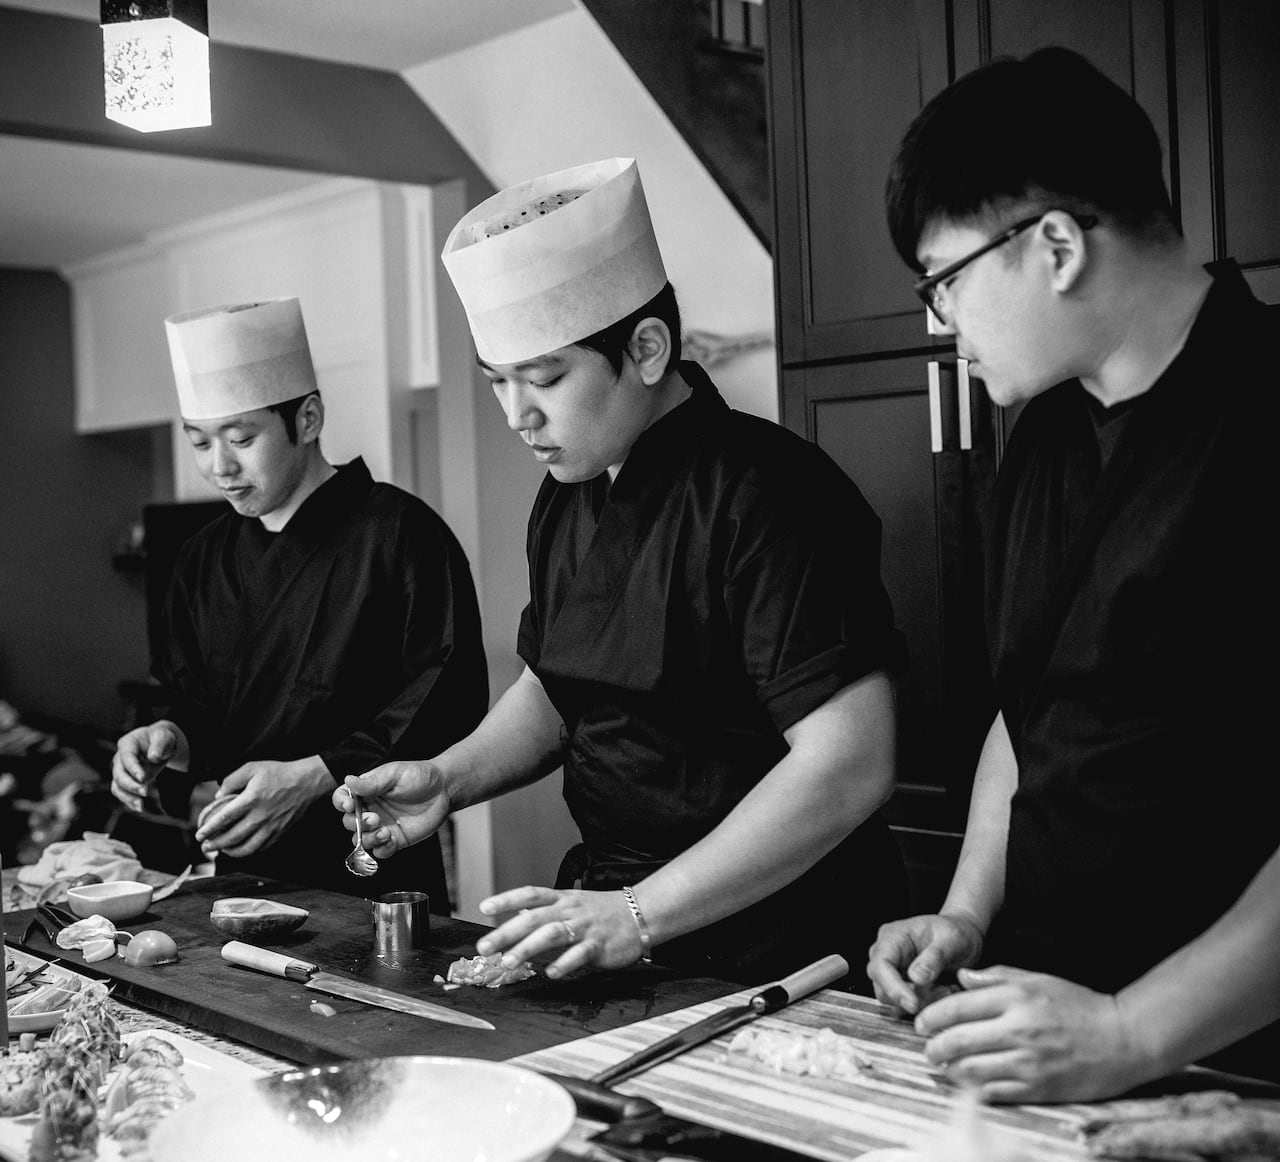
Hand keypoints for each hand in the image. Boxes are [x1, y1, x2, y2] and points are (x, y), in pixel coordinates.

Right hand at [111, 721, 187, 811]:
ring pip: (117, 786)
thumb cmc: (161, 738)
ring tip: (141, 805)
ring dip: (128, 797)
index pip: (126, 757)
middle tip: (146, 792)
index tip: (143, 778)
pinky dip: (130, 801)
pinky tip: (141, 808)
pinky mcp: (125, 781)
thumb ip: (160, 744)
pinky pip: (123, 793)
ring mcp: (121, 770)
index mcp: (128, 743)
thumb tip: (153, 757)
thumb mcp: (164, 736)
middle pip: (119, 774)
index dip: (133, 768)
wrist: (161, 745)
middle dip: (131, 785)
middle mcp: (120, 758)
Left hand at [195, 756, 331, 858]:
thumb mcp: (252, 768)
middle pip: (233, 837)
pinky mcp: (279, 833)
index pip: (225, 818)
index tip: (199, 834)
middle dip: (216, 844)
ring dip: (230, 852)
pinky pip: (261, 848)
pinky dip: (248, 851)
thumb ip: (232, 780)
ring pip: (247, 848)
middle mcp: (261, 816)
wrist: (307, 782)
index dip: (209, 828)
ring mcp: (271, 827)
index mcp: (252, 799)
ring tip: (221, 850)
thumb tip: (218, 796)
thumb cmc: (278, 773)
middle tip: (205, 846)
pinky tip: (240, 848)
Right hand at [333, 761, 450, 858]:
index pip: (342, 798)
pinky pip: (381, 851)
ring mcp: (381, 826)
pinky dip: (382, 849)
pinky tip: (392, 840)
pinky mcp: (395, 839)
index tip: (350, 805)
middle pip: (349, 822)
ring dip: (368, 839)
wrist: (444, 790)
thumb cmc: (419, 776)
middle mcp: (370, 809)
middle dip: (357, 823)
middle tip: (375, 818)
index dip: (341, 803)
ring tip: (385, 832)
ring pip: (361, 840)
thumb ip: (372, 782)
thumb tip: (348, 780)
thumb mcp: (395, 774)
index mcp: (366, 791)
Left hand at [475, 885, 645, 978]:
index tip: (484, 908)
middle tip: (485, 946)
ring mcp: (584, 927)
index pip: (529, 894)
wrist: (642, 913)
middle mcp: (570, 910)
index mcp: (562, 898)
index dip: (506, 899)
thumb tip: (518, 913)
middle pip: (534, 917)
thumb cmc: (602, 911)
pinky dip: (564, 963)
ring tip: (509, 960)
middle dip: (507, 932)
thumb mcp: (572, 903)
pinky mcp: (599, 945)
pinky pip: (580, 954)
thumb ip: (545, 909)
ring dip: (528, 947)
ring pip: (552, 934)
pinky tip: (551, 973)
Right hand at [867, 911, 983, 1014]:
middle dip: (913, 998)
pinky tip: (943, 992)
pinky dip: (925, 1006)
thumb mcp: (952, 940)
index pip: (880, 966)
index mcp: (893, 937)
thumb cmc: (957, 932)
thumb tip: (916, 978)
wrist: (965, 937)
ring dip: (922, 1003)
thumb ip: (935, 957)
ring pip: (894, 1002)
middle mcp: (886, 955)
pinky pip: (906, 1006)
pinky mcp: (901, 987)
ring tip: (947, 989)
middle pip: (883, 988)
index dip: (893, 988)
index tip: (914, 1004)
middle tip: (944, 991)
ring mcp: (892, 972)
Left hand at [916, 966, 1144, 1102]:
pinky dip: (971, 1089)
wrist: (1124, 1040)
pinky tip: (965, 1083)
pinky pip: (992, 1092)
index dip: (931, 1016)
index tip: (922, 1022)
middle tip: (927, 1047)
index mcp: (1016, 998)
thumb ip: (995, 978)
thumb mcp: (1038, 979)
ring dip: (947, 1070)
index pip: (958, 1007)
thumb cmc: (1079, 1006)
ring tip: (942, 1066)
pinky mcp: (1037, 1089)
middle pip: (957, 1040)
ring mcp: (1027, 1062)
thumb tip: (960, 979)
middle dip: (932, 1046)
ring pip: (969, 1070)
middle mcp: (1018, 1029)